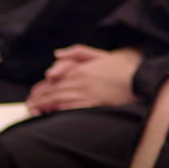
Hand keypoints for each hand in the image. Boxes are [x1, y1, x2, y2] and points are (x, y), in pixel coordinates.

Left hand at [25, 45, 142, 114]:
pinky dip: (58, 112)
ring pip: (57, 101)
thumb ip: (77, 52)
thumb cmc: (121, 67)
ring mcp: (85, 92)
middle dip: (37, 99)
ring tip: (34, 111)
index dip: (40, 89)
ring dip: (43, 107)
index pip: (52, 79)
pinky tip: (51, 115)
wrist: (139, 77)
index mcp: (80, 68)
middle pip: (52, 91)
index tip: (33, 95)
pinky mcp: (92, 103)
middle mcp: (79, 80)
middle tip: (29, 105)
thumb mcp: (99, 54)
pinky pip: (70, 109)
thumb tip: (56, 54)